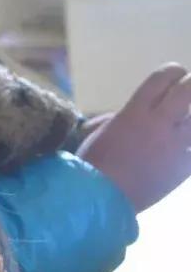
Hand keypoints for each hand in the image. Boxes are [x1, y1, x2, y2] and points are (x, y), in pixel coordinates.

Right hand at [76, 64, 190, 212]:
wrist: (101, 199)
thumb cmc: (91, 165)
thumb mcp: (97, 134)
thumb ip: (115, 120)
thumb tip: (120, 117)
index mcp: (135, 112)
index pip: (163, 78)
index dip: (174, 72)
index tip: (176, 74)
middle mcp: (160, 123)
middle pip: (189, 91)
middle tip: (189, 90)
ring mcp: (176, 146)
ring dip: (190, 118)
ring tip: (184, 121)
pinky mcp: (185, 167)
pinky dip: (189, 145)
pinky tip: (183, 148)